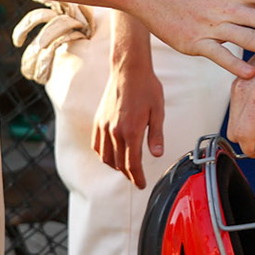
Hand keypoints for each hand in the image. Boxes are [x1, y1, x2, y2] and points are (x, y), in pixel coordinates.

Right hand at [93, 53, 166, 188]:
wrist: (128, 70)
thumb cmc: (147, 88)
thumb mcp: (158, 111)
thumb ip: (156, 135)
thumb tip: (157, 155)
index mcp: (131, 131)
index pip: (132, 163)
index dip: (137, 177)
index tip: (142, 184)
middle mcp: (114, 131)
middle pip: (119, 163)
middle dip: (128, 174)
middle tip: (137, 178)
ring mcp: (103, 126)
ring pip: (105, 157)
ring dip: (115, 166)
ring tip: (125, 168)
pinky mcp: (98, 120)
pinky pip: (97, 145)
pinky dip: (103, 154)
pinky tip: (111, 155)